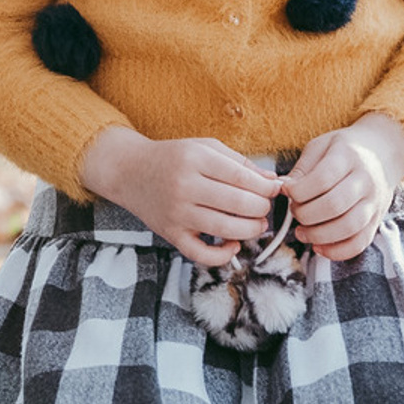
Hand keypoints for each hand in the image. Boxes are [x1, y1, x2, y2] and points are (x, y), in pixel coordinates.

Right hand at [81, 125, 278, 268]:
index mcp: (194, 159)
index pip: (241, 177)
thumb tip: (273, 182)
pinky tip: (233, 245)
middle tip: (264, 207)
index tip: (274, 190)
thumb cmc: (172, 157)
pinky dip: (224, 255)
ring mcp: (176, 213)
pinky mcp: (171, 234)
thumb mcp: (204, 147)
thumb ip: (239, 162)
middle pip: (238, 204)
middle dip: (261, 208)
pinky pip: (202, 254)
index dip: (265, 187)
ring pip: (225, 230)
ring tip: (257, 225)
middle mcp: (184, 186)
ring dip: (251, 230)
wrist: (129, 170)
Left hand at [285, 115, 403, 262]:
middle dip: (306, 214)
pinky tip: (319, 247)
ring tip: (302, 232)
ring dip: (319, 235)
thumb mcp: (321, 146)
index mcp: (348, 157)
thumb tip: (283, 188)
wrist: (384, 152)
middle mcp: (365, 180)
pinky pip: (360, 243)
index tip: (285, 191)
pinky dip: (338, 251)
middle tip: (294, 212)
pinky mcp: (377, 220)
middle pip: (334, 205)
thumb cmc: (346, 149)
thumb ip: (302, 168)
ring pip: (348, 227)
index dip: (299, 190)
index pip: (323, 179)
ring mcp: (374, 202)